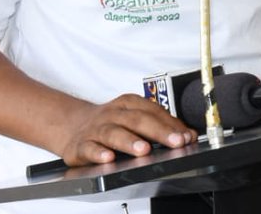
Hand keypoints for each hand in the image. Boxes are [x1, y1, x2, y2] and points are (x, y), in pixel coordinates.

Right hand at [57, 94, 194, 166]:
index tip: (185, 137)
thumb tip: (188, 136)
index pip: (153, 111)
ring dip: (130, 141)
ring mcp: (96, 129)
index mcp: (129, 103)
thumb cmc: (110, 123)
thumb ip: (161, 126)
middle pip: (137, 120)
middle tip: (174, 142)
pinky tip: (108, 158)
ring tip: (143, 150)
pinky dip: (98, 153)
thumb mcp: (135, 118)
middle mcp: (113, 114)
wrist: (71, 125)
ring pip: (114, 133)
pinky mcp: (81, 145)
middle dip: (158, 132)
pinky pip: (89, 148)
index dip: (171, 124)